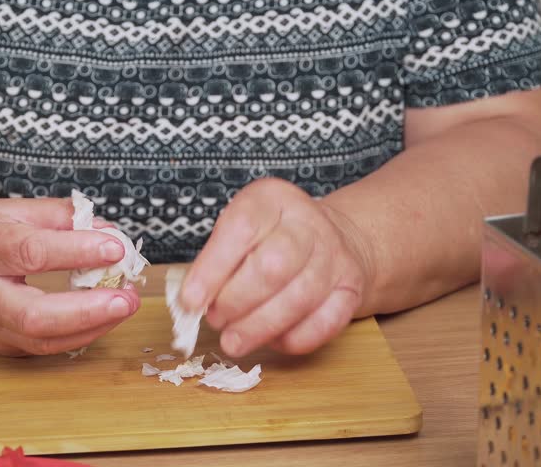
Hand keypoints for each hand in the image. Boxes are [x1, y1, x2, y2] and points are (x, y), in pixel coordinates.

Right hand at [0, 198, 140, 355]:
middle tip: (127, 297)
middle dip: (86, 310)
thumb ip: (59, 216)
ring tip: (127, 304)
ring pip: (42, 341)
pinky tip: (106, 315)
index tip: (115, 246)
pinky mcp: (1, 347)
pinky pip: (46, 347)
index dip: (77, 251)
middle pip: (33, 315)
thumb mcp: (9, 211)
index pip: (31, 254)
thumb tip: (109, 229)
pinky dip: (81, 333)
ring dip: (92, 326)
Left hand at [178, 178, 372, 356]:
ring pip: (298, 299)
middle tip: (216, 320)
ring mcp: (335, 256)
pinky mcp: (351, 289)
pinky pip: (324, 323)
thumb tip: (192, 302)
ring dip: (259, 327)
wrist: (329, 238)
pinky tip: (270, 341)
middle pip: (272, 266)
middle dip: (236, 301)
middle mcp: (308, 223)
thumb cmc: (270, 238)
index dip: (212, 269)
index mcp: (272, 199)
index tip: (190, 301)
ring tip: (233, 340)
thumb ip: (215, 260)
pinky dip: (292, 340)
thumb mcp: (239, 229)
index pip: (241, 229)